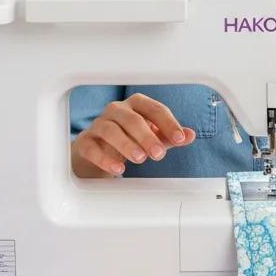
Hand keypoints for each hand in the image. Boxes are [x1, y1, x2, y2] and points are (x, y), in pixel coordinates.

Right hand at [71, 93, 195, 177]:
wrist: (96, 150)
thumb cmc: (127, 138)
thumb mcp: (151, 137)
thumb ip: (169, 136)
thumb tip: (190, 135)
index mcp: (136, 105)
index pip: (154, 109)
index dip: (168, 123)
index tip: (180, 138)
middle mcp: (116, 111)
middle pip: (131, 119)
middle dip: (147, 136)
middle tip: (159, 155)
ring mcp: (98, 125)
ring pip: (110, 130)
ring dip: (127, 144)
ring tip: (140, 159)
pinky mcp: (85, 142)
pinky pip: (92, 147)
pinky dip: (105, 158)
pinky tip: (118, 170)